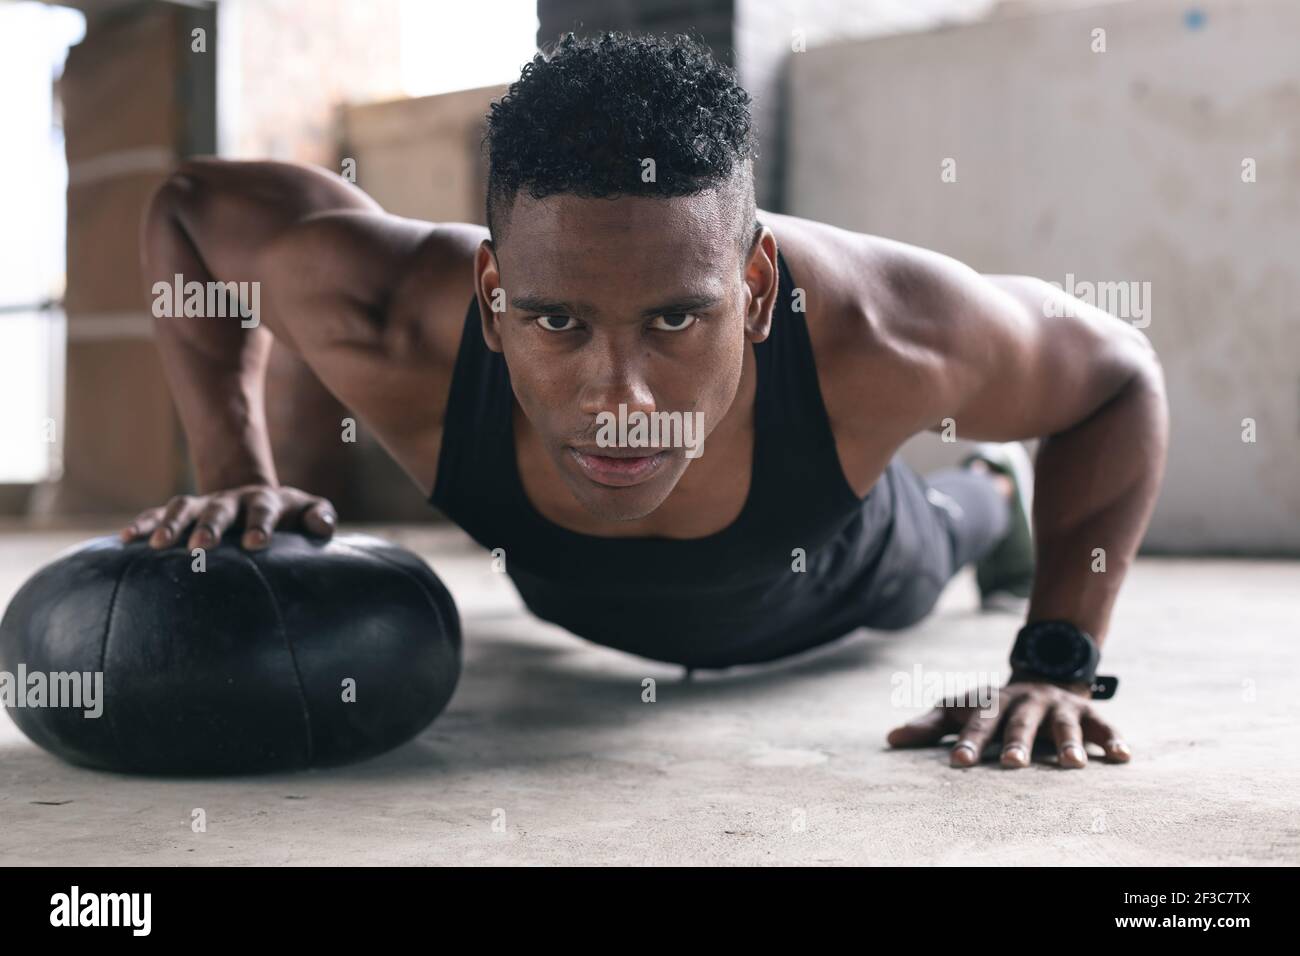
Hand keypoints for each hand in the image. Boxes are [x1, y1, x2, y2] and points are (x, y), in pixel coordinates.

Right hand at [121, 485, 336, 551]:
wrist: (256, 499)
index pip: (264, 511)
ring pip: (184, 508)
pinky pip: (156, 515)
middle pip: (219, 510)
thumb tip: (324, 525)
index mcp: (265, 501)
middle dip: (210, 526)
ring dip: (170, 524)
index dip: (261, 525)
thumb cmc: (289, 517)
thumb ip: (321, 517)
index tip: (256, 543)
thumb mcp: (309, 512)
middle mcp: (231, 500)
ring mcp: (203, 504)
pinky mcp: (182, 512)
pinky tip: (125, 540)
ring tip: (160, 546)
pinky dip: (142, 525)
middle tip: (202, 546)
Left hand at [886, 677, 1130, 768]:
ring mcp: (1058, 707)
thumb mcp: (961, 709)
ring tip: (1073, 765)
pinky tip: (1123, 757)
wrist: (1042, 672)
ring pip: (1063, 724)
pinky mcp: (1088, 714)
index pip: (977, 724)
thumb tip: (890, 739)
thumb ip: (930, 726)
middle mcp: (1026, 703)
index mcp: (993, 703)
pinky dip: (1114, 740)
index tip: (958, 763)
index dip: (968, 743)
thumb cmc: (992, 705)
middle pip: (1020, 724)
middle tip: (1013, 765)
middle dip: (1017, 743)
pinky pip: (1104, 726)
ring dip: (1069, 743)